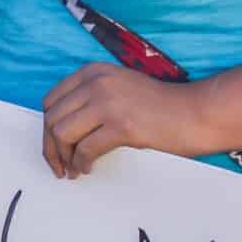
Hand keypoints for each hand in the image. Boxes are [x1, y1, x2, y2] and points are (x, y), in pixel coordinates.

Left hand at [38, 63, 204, 179]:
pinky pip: (84, 149)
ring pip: (62, 133)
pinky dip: (81, 163)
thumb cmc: (159, 106)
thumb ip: (89, 98)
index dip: (47, 129)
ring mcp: (107, 102)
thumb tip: (58, 127)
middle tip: (60, 166)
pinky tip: (87, 169)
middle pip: (52, 119)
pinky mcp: (120, 125)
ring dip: (63, 157)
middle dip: (51, 147)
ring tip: (73, 169)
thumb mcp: (118, 88)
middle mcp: (95, 82)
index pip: (51, 101)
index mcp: (92, 71)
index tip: (54, 148)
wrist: (194, 112)